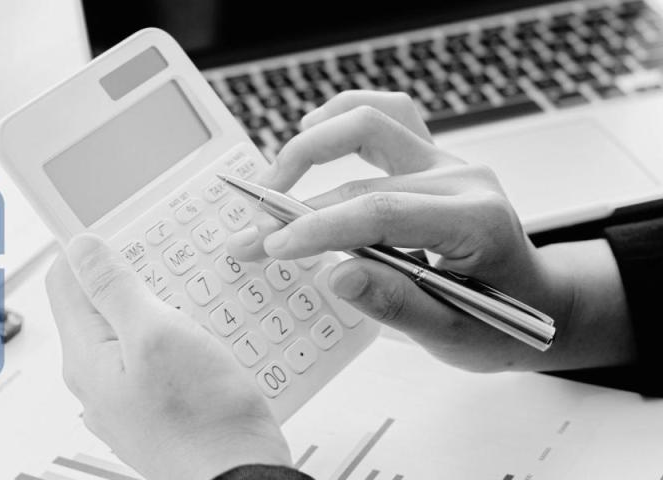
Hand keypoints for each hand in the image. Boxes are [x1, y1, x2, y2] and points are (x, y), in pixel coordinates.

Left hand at [45, 234, 289, 479]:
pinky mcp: (156, 401)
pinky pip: (156, 353)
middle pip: (100, 302)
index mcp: (86, 356)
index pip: (66, 279)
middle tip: (168, 260)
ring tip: (192, 295)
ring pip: (132, 327)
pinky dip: (176, 333)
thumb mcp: (156, 334)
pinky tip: (204, 332)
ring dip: (160, 303)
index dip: (92, 247)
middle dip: (132, 274)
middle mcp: (99, 376)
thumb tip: (82, 249)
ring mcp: (127, 392)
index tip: (126, 229)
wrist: (238, 473)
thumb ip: (115, 288)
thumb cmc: (203, 418)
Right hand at [228, 91, 635, 371]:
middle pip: (364, 170)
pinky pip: (387, 115)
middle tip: (252, 234)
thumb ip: (396, 304)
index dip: (319, 227)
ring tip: (273, 178)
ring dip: (315, 143)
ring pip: (373, 119)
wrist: (534, 300)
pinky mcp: (431, 158)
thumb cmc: (498, 322)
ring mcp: (446, 161)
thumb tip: (336, 273)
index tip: (272, 247)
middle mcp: (461, 179)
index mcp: (474, 222)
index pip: (382, 212)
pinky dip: (344, 117)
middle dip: (297, 203)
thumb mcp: (451, 335)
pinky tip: (312, 131)